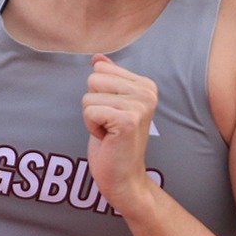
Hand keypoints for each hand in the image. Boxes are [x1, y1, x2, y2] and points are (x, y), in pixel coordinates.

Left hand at [84, 54, 159, 214]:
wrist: (124, 177)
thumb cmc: (114, 143)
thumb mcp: (110, 105)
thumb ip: (107, 79)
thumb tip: (97, 58)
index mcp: (145, 84)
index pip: (100, 70)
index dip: (98, 94)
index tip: (112, 114)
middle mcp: (147, 92)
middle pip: (93, 79)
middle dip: (93, 104)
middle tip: (109, 124)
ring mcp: (139, 106)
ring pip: (89, 97)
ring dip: (92, 118)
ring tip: (109, 132)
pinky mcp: (128, 120)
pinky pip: (89, 111)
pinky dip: (92, 127)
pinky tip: (108, 138)